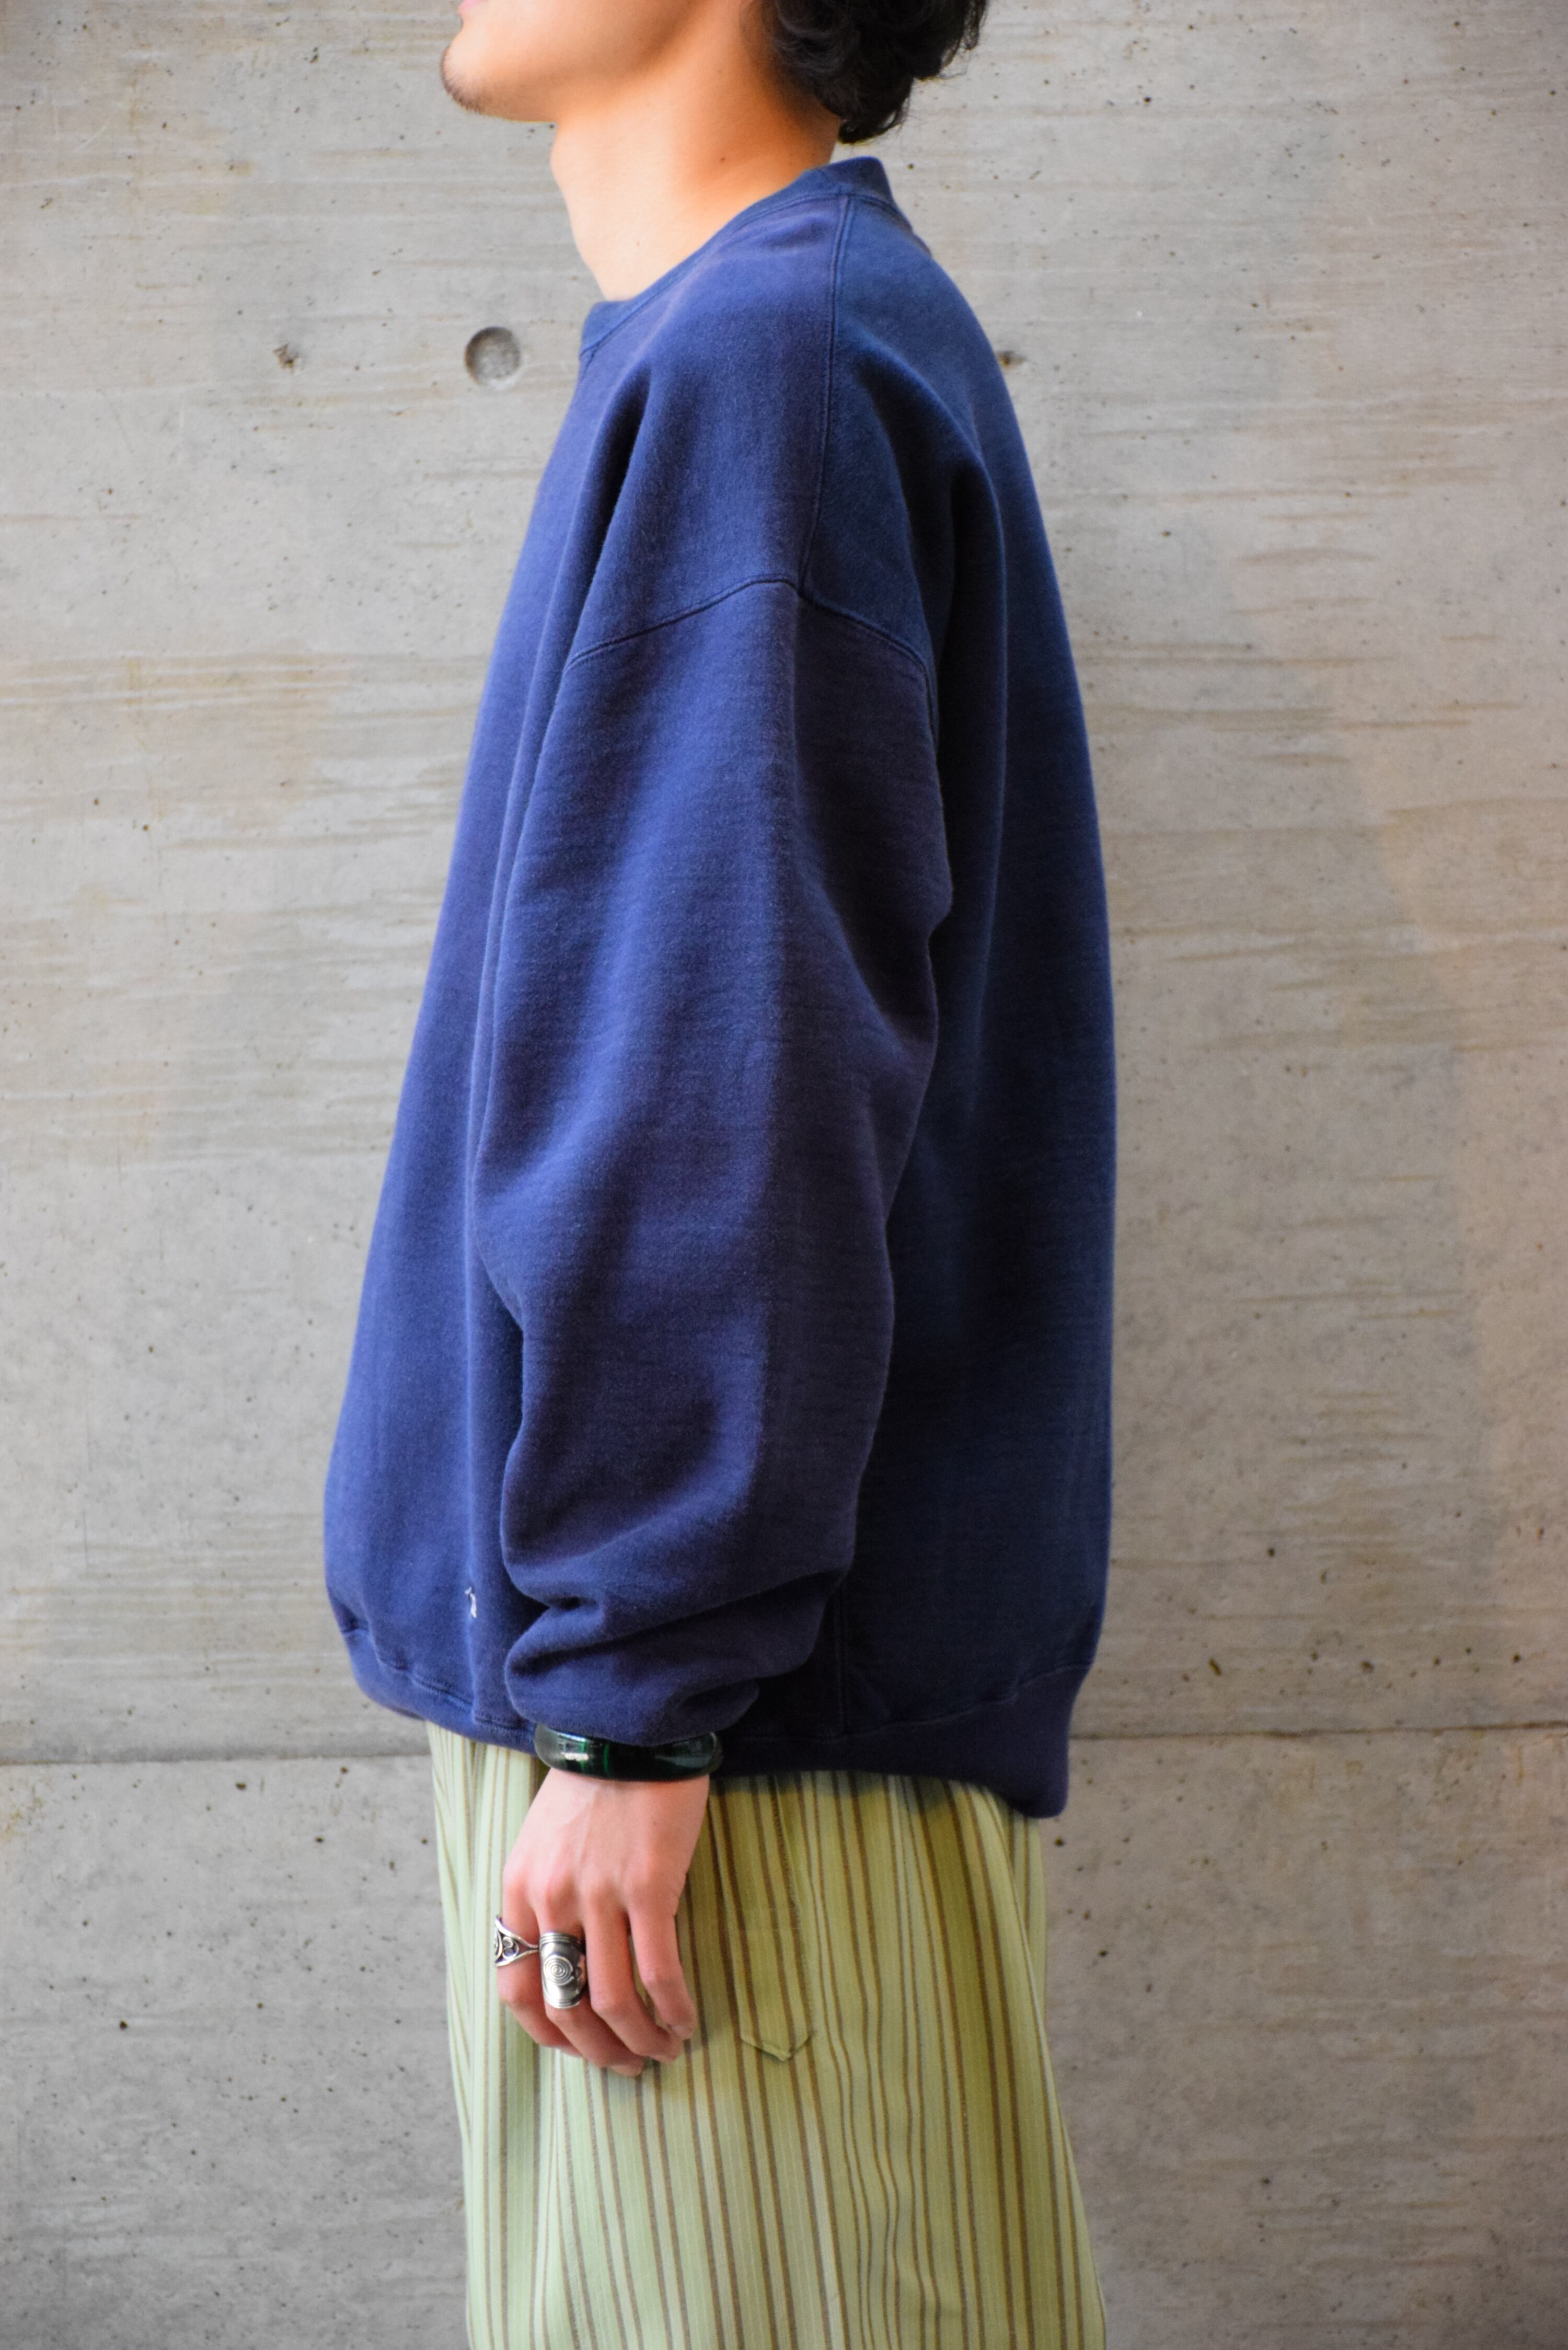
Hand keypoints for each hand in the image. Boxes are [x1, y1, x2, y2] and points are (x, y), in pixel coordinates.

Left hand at [496, 1765, 709, 2074]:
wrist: (630, 1730)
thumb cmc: (593, 1785)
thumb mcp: (544, 1841)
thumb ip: (545, 1897)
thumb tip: (566, 1959)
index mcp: (520, 1891)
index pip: (516, 1989)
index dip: (547, 2033)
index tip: (578, 2048)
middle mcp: (551, 1900)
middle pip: (566, 2007)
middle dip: (599, 2051)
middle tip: (628, 2065)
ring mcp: (598, 1895)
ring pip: (613, 2001)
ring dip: (641, 2041)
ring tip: (664, 2051)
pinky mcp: (648, 1887)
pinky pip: (658, 1971)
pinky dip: (673, 2009)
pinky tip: (686, 2021)